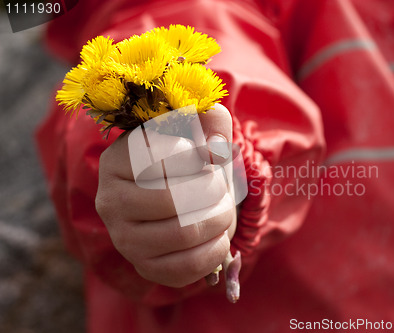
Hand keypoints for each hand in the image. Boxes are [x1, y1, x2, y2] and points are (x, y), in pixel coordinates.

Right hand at [95, 104, 236, 287]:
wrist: (184, 198)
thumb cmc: (191, 159)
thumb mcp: (201, 128)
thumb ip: (211, 121)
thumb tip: (216, 150)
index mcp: (117, 160)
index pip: (159, 155)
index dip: (195, 156)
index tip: (206, 157)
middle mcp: (110, 200)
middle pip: (172, 200)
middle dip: (213, 192)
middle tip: (222, 187)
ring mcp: (123, 238)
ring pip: (183, 234)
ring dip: (219, 220)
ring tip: (224, 209)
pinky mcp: (143, 265)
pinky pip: (185, 267)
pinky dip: (214, 251)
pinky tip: (219, 237)